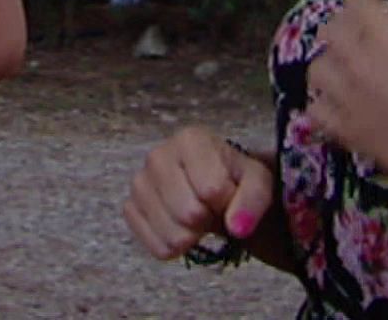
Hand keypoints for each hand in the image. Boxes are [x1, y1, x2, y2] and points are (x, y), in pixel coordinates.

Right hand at [125, 126, 275, 260]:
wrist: (214, 186)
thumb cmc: (234, 179)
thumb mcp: (257, 182)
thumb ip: (253, 200)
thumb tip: (237, 227)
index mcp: (189, 140)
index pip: (211, 190)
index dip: (227, 202)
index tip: (228, 194)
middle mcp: (157, 156)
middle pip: (189, 213)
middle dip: (208, 219)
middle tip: (212, 208)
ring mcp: (139, 183)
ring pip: (172, 234)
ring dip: (192, 236)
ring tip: (198, 216)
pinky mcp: (130, 208)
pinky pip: (155, 245)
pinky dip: (174, 247)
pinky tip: (181, 228)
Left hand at [304, 0, 387, 213]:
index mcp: (384, 37)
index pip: (356, 1)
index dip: (370, 0)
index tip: (385, 7)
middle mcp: (356, 65)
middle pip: (332, 29)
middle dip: (350, 25)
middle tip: (372, 34)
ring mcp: (345, 100)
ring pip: (318, 66)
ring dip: (334, 60)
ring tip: (357, 65)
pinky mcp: (342, 132)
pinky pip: (314, 107)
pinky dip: (323, 99)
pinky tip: (345, 99)